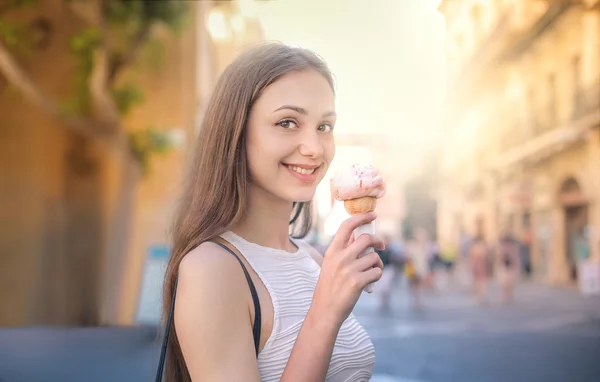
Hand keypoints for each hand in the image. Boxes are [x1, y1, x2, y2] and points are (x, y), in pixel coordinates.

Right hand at [311, 212, 384, 326]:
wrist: (325, 310)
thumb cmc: (330, 287)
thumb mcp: (330, 265)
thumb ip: (343, 251)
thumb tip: (361, 237)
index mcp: (332, 251)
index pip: (347, 226)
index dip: (361, 217)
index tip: (372, 215)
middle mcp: (340, 258)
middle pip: (366, 239)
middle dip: (378, 241)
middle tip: (381, 246)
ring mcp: (349, 270)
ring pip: (374, 257)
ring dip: (377, 264)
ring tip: (372, 271)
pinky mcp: (358, 282)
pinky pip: (377, 272)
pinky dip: (377, 275)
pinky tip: (370, 281)